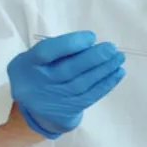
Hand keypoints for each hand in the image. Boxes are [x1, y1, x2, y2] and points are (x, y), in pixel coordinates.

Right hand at [7, 31, 125, 138]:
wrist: (34, 105)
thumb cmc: (38, 70)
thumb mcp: (36, 57)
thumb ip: (57, 48)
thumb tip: (89, 42)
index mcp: (27, 64)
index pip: (46, 52)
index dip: (70, 44)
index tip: (91, 37)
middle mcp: (40, 83)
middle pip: (67, 70)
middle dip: (93, 58)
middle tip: (111, 48)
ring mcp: (54, 98)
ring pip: (82, 84)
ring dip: (104, 70)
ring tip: (119, 58)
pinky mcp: (69, 109)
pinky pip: (90, 96)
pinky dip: (106, 84)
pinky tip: (118, 72)